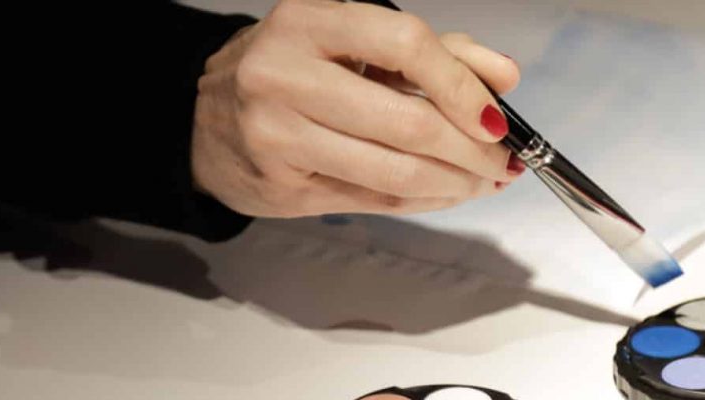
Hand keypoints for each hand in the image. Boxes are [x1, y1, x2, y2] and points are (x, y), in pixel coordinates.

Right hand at [192, 0, 521, 217]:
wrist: (201, 117)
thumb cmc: (290, 71)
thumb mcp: (354, 41)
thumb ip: (435, 52)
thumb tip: (503, 78)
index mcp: (307, 22)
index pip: (405, 44)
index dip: (462, 85)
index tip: (495, 116)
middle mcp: (284, 74)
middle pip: (407, 122)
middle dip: (471, 150)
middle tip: (503, 159)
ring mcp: (277, 134)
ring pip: (394, 172)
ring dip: (455, 183)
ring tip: (483, 181)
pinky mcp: (280, 185)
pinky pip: (374, 200)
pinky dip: (424, 200)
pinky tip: (447, 192)